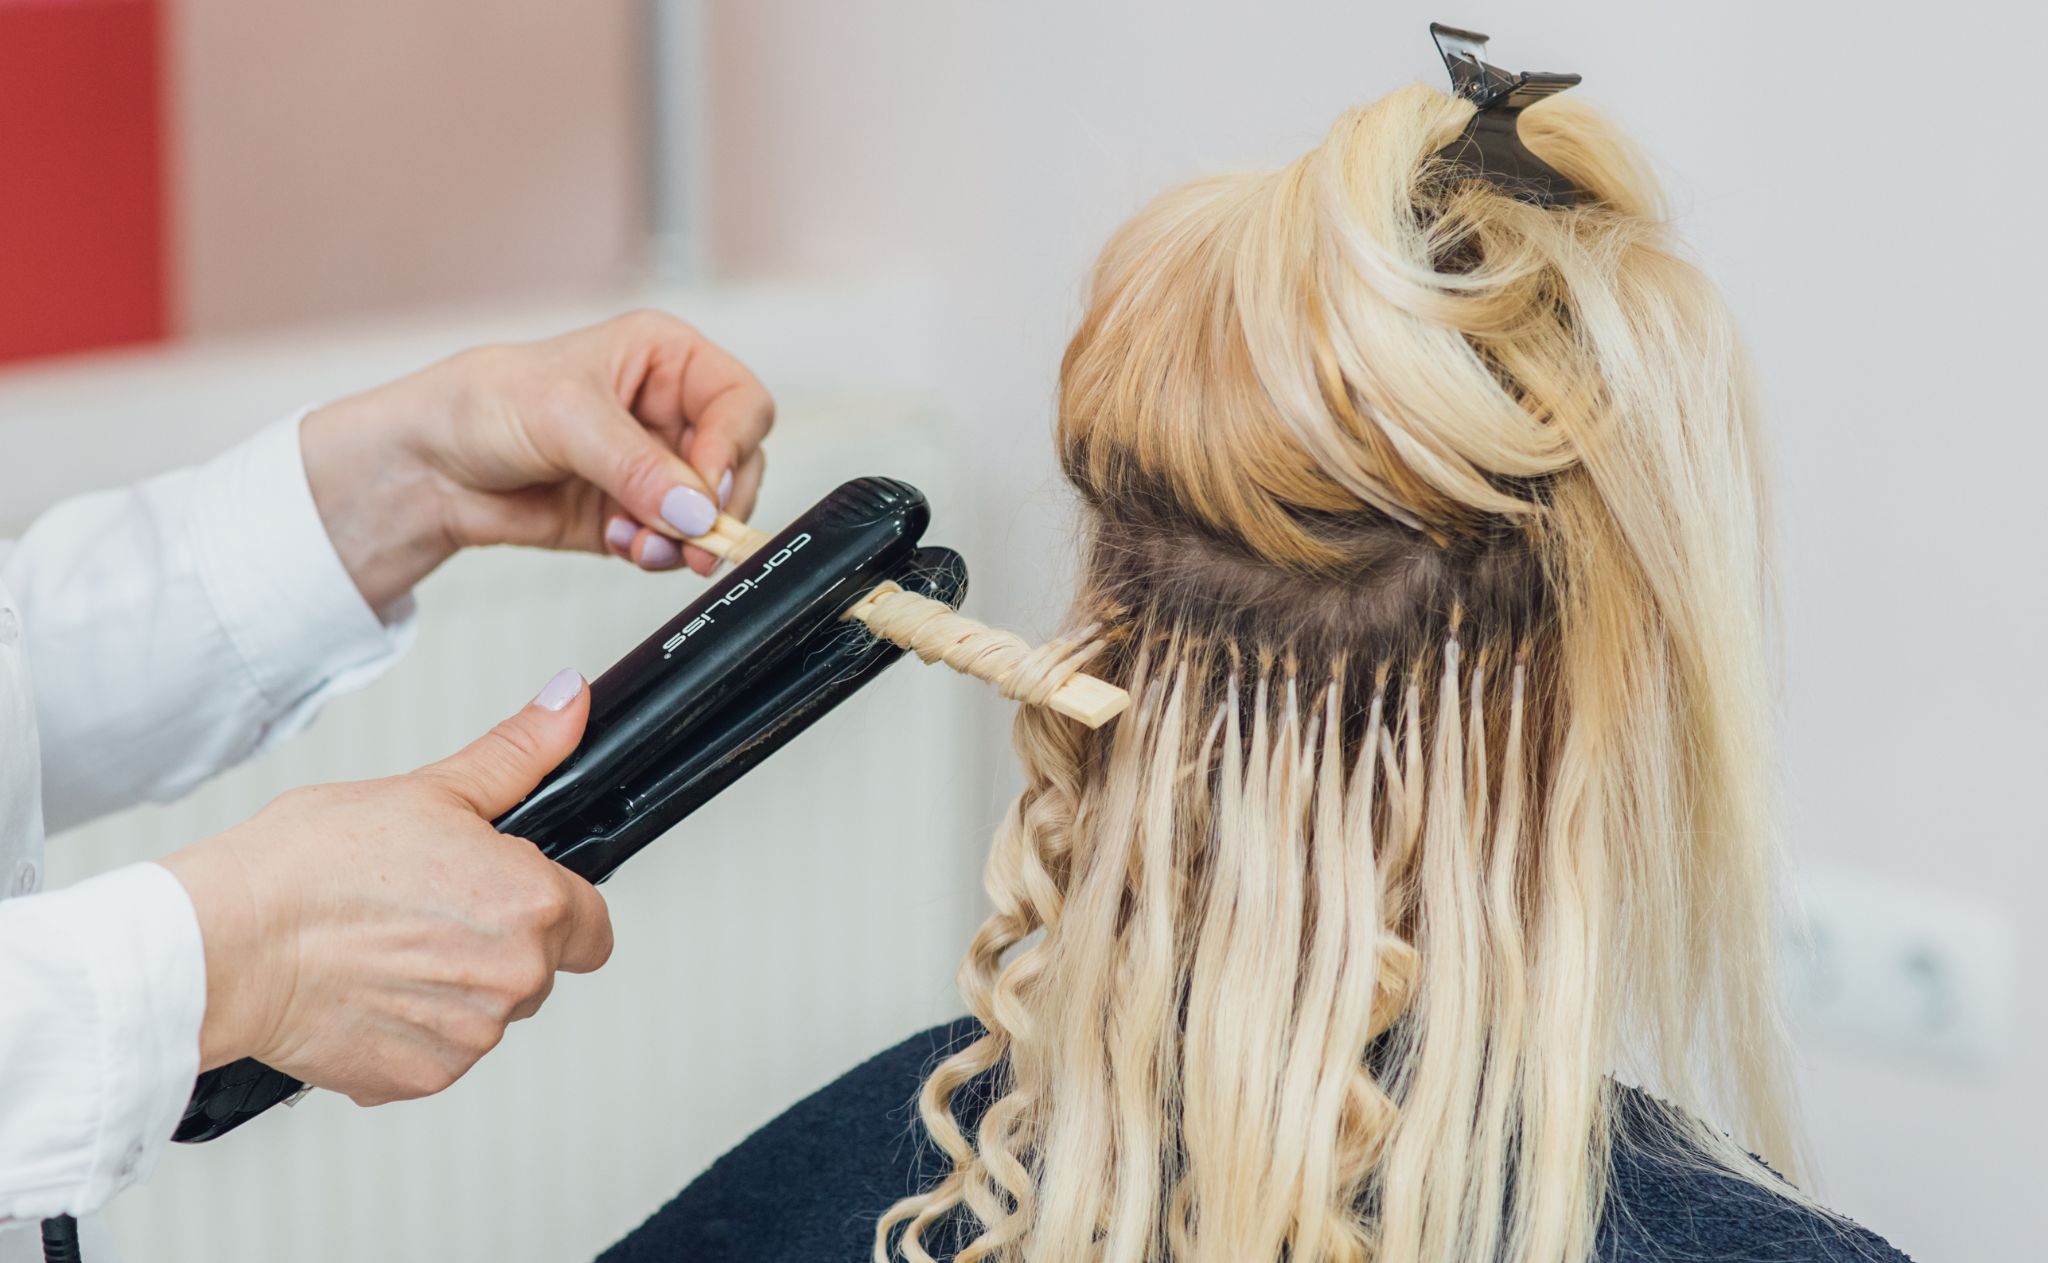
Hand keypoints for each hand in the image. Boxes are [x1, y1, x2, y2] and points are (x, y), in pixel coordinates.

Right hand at [159, 669, 612, 1104]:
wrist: (225, 942)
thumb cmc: (313, 865)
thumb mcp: (431, 789)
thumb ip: (517, 755)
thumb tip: (568, 703)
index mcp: (533, 905)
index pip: (592, 924)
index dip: (553, 906)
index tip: (506, 896)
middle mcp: (516, 978)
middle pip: (539, 968)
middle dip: (497, 943)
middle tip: (425, 911)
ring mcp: (470, 1037)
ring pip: (487, 1012)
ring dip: (452, 988)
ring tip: (385, 946)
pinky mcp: (421, 1078)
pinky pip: (437, 1053)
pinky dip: (408, 1029)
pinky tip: (364, 989)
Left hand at [302, 310, 775, 607]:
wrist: (427, 467)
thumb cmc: (481, 404)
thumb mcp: (564, 417)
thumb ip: (636, 465)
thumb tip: (695, 511)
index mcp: (666, 358)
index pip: (740, 402)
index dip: (734, 446)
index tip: (707, 490)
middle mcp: (669, 410)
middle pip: (738, 462)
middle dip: (714, 504)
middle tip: (689, 536)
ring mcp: (656, 467)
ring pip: (714, 511)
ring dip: (687, 536)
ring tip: (640, 543)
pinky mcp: (638, 516)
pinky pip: (677, 543)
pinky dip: (660, 553)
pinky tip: (622, 543)